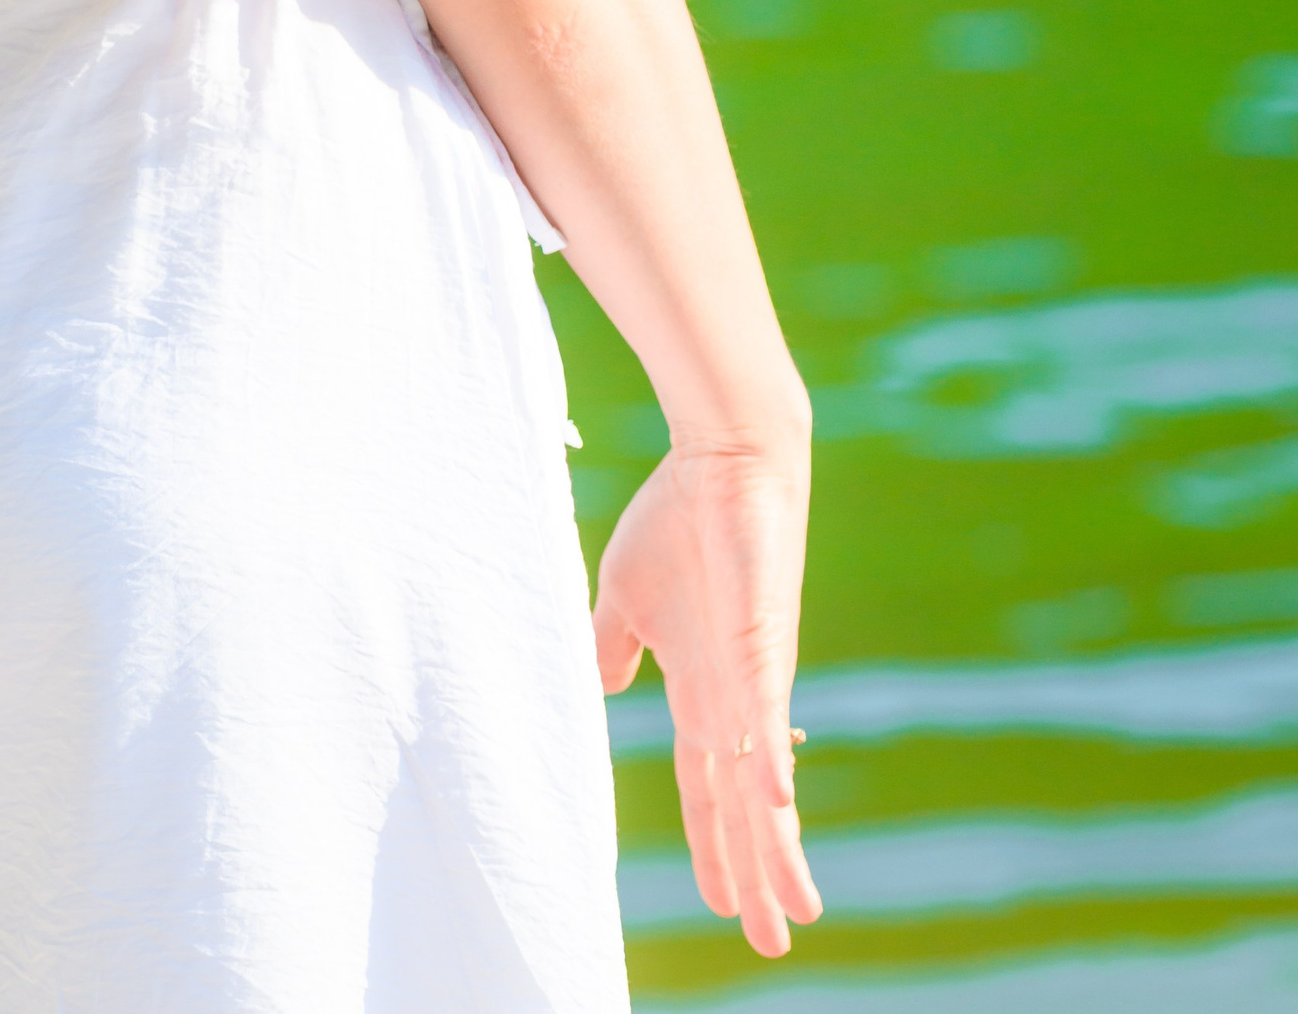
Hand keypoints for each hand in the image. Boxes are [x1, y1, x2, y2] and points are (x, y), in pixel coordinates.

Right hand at [593, 434, 820, 957]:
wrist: (722, 458)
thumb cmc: (679, 518)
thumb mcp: (627, 594)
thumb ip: (616, 645)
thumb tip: (603, 687)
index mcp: (700, 687)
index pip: (706, 785)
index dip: (713, 844)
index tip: (726, 905)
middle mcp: (735, 696)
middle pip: (744, 806)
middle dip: (759, 875)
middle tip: (776, 943)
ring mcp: (753, 673)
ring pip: (765, 780)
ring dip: (777, 848)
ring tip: (797, 908)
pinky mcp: (763, 640)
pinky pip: (765, 712)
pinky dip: (770, 762)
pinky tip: (779, 809)